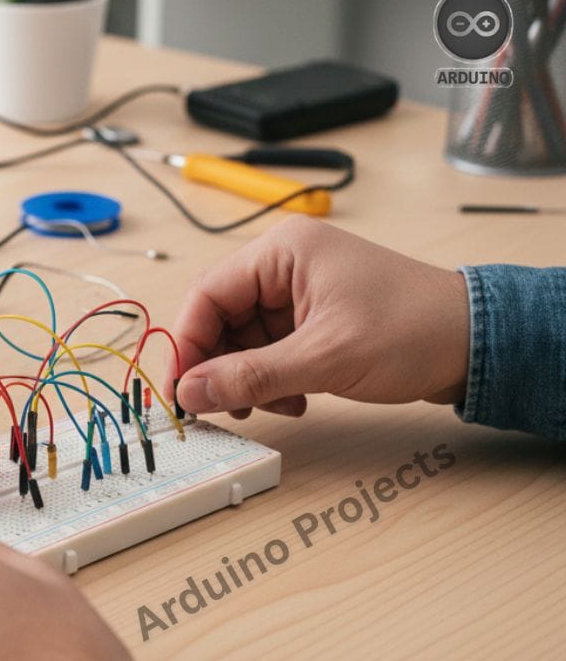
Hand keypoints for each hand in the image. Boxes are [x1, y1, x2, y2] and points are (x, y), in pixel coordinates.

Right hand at [171, 216, 469, 418]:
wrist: (478, 345)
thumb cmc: (415, 331)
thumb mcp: (324, 358)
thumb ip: (251, 377)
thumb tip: (191, 393)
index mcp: (283, 252)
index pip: (208, 294)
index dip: (188, 344)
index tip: (182, 390)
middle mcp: (284, 266)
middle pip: (221, 317)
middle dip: (219, 367)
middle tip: (220, 408)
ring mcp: (298, 292)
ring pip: (242, 340)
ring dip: (247, 379)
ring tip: (270, 408)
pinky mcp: (312, 319)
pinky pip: (269, 350)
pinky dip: (271, 380)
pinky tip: (293, 401)